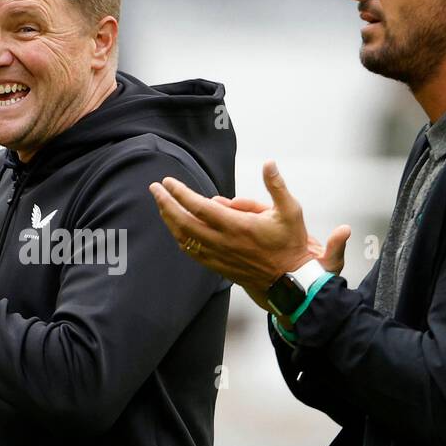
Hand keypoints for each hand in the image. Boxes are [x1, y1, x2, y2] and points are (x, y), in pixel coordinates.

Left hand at [150, 161, 348, 311]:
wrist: (290, 281)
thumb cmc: (291, 244)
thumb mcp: (290, 211)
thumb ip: (276, 186)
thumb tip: (269, 164)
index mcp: (237, 226)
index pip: (199, 206)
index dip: (180, 193)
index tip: (168, 182)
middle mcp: (223, 242)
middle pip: (183, 222)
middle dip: (165, 204)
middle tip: (154, 189)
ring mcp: (218, 256)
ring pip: (184, 238)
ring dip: (169, 220)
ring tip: (161, 205)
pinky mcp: (218, 266)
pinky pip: (192, 252)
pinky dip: (180, 238)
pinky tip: (176, 229)